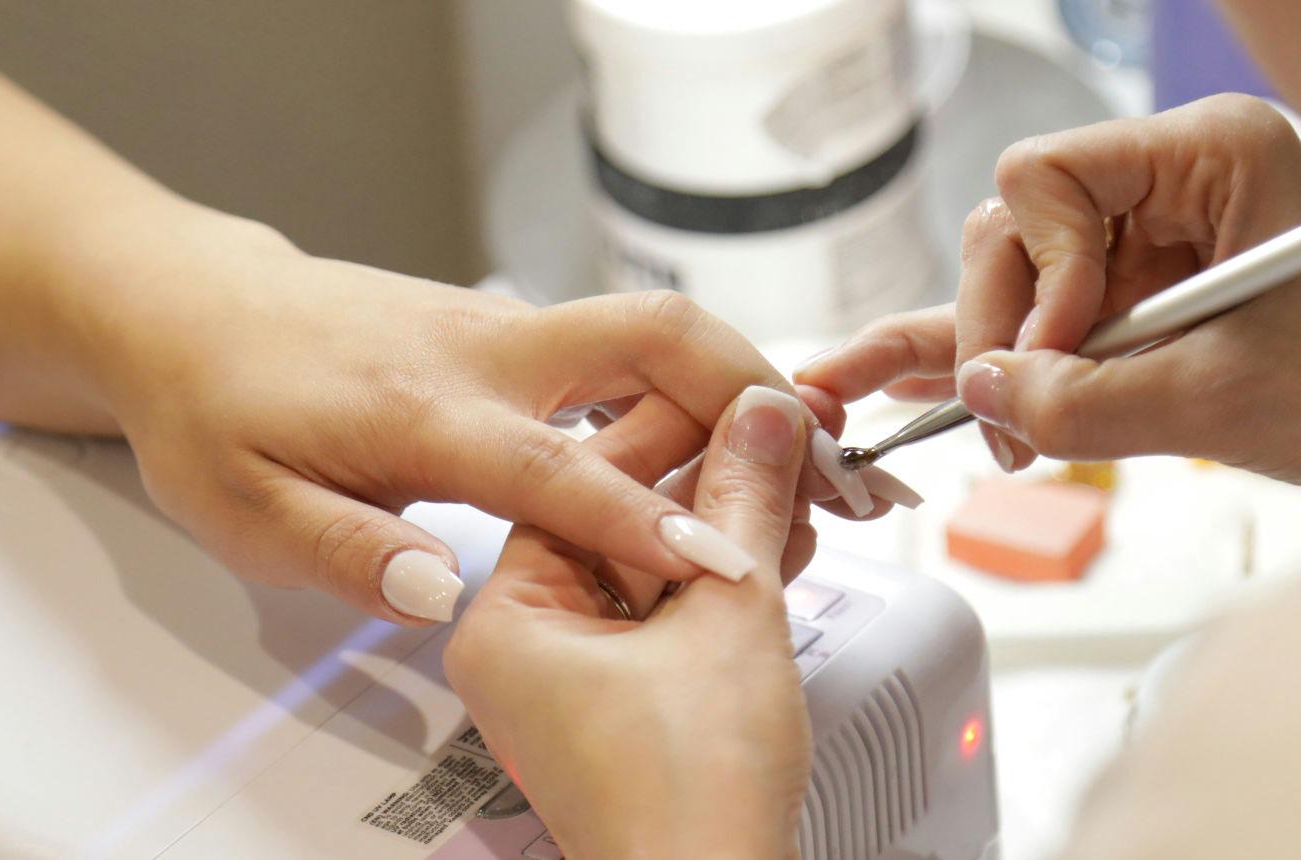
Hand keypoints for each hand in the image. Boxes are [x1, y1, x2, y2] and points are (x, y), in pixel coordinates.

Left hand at [83, 230, 881, 624]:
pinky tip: (724, 443)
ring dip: (740, 384)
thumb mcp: (244, 509)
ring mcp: (508, 330)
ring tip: (807, 464)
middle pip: (652, 335)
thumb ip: (347, 552)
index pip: (558, 468)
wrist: (194, 309)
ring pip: (655, 330)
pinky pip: (629, 347)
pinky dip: (696, 386)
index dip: (645, 521)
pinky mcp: (515, 332)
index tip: (724, 563)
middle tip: (826, 465)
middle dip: (751, 389)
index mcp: (423, 409)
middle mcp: (484, 353)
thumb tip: (445, 591)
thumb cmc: (217, 409)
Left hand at [445, 385, 814, 859]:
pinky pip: (665, 616)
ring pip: (649, 568)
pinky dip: (720, 584)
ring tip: (794, 488)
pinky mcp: (620, 710)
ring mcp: (571, 683)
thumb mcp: (729, 613)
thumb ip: (743, 500)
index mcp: (506, 618)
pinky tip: (778, 546)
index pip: (580, 479)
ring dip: (725, 530)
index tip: (736, 397)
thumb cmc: (686, 800)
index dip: (674, 427)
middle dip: (708, 482)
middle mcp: (524, 648)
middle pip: (616, 519)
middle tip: (776, 438)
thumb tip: (760, 418)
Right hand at [797, 95, 1300, 501]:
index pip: (1046, 176)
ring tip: (1001, 437)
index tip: (1056, 350)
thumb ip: (1082, 400)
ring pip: (1028, 278)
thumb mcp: (1216, 404)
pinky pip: (1061, 318)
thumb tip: (980, 391)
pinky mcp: (1157, 293)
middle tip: (1008, 420)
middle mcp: (1178, 177)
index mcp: (1212, 153)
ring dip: (1008, 359)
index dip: (1033, 269)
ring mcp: (1163, 235)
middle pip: (1022, 227)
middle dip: (1006, 327)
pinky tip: (937, 386)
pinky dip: (1016, 359)